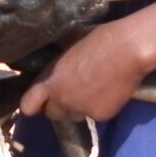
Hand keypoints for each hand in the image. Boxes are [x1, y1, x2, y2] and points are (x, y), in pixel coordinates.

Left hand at [19, 22, 150, 120]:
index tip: (40, 101)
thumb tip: (54, 62)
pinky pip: (94, 115)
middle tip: (72, 91)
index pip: (28, 105)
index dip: (34, 104)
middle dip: (59, 105)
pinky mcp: (100, 116)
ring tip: (93, 89)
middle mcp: (61, 99)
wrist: (127, 50)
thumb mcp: (68, 48)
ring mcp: (81, 109)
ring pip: (74, 116)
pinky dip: (99, 107)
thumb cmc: (98, 40)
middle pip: (52, 114)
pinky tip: (108, 92)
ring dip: (79, 107)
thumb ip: (58, 65)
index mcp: (49, 80)